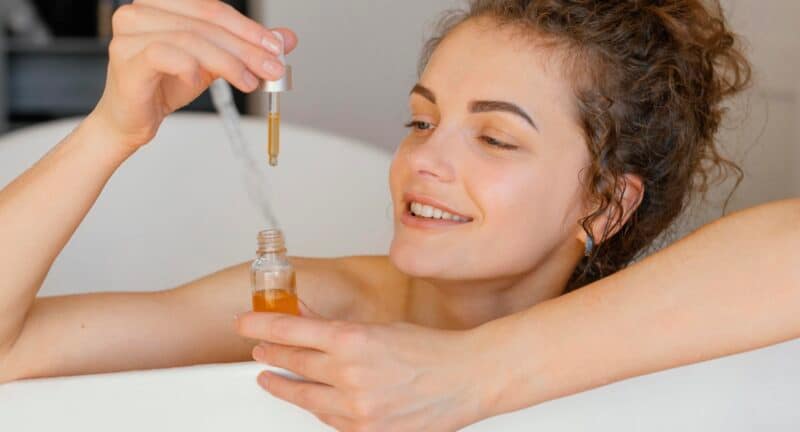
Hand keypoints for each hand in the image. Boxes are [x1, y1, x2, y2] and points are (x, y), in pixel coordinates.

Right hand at [91, 0, 296, 151]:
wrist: (132, 119)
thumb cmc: (165, 85)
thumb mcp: (215, 62)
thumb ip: (246, 47)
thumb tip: (286, 38)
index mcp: (162, 3)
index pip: (212, 8)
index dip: (247, 27)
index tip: (276, 47)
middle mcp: (141, 11)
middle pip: (205, 22)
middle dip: (245, 47)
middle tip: (271, 68)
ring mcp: (129, 32)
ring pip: (191, 39)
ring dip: (228, 62)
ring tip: (249, 82)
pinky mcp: (126, 57)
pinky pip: (166, 55)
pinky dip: (192, 67)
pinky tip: (201, 81)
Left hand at [235, 312, 496, 431]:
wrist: (466, 379)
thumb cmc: (430, 350)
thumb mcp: (378, 328)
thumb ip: (336, 328)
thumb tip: (305, 321)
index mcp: (353, 339)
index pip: (291, 331)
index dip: (261, 326)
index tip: (244, 325)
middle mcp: (350, 374)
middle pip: (293, 363)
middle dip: (271, 354)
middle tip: (258, 350)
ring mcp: (357, 408)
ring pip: (305, 396)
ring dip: (284, 385)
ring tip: (271, 378)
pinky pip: (329, 420)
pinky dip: (318, 408)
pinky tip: (312, 399)